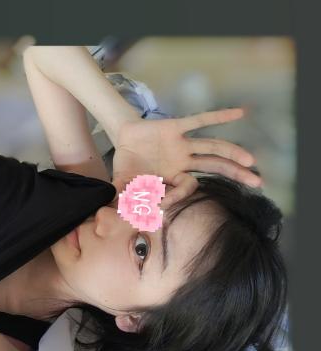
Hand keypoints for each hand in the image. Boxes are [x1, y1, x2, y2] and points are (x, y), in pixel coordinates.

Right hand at [111, 108, 260, 208]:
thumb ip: (126, 197)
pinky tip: (240, 113)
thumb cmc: (128, 166)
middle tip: (258, 183)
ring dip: (231, 153)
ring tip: (251, 160)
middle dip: (236, 174)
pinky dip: (218, 117)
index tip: (164, 204)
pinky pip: (199, 120)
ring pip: (211, 147)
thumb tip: (116, 212)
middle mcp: (183, 161)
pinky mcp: (175, 126)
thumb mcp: (126, 185)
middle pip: (214, 167)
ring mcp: (181, 144)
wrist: (124, 139)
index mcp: (174, 177)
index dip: (180, 196)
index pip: (187, 187)